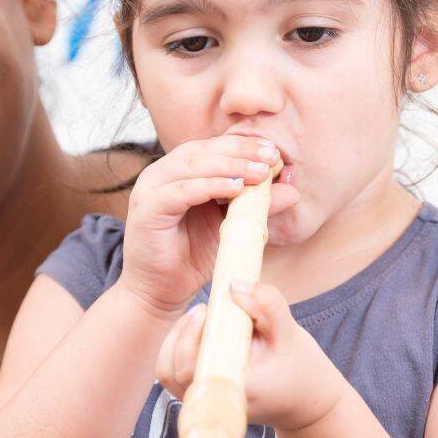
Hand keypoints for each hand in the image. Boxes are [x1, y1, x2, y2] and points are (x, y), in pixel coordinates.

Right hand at [119, 135, 298, 317]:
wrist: (160, 292)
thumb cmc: (192, 258)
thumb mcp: (232, 228)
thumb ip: (256, 207)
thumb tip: (292, 190)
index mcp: (179, 172)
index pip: (213, 148)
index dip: (244, 146)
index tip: (275, 152)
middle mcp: (161, 174)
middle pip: (203, 150)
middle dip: (241, 152)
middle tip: (272, 157)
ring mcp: (150, 189)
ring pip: (192, 166)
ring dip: (229, 166)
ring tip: (260, 172)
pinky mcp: (146, 209)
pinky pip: (180, 191)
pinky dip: (209, 186)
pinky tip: (236, 188)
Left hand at [155, 282, 342, 430]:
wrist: (304, 399)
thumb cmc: (298, 366)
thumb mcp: (289, 332)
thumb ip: (267, 305)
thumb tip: (235, 283)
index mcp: (236, 388)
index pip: (192, 367)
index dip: (190, 336)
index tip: (206, 310)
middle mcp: (214, 400)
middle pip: (173, 369)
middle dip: (184, 332)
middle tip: (206, 310)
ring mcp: (203, 401)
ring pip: (167, 371)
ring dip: (178, 339)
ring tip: (202, 319)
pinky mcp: (198, 394)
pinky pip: (171, 371)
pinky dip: (177, 347)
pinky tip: (200, 331)